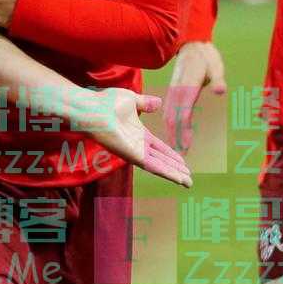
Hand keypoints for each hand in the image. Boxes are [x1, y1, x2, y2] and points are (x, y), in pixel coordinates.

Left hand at [73, 88, 191, 187]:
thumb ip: (145, 103)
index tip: (183, 162)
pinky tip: (177, 178)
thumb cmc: (106, 103)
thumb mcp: (132, 100)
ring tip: (188, 183)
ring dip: (174, 174)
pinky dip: (166, 172)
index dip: (172, 155)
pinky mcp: (132, 156)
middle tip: (189, 179)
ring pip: (159, 166)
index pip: (159, 148)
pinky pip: (153, 166)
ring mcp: (134, 152)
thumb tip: (159, 102)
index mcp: (138, 134)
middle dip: (175, 169)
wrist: (93, 108)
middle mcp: (137, 146)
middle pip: (161, 160)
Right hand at [163, 41, 227, 152]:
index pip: (184, 112)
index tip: (186, 146)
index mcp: (187, 86)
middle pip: (172, 118)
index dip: (184, 130)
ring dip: (171, 134)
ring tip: (176, 151)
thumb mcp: (216, 66)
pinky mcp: (172, 92)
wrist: (191, 44)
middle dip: (175, 138)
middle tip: (180, 157)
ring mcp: (173, 91)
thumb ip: (218, 79)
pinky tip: (172, 135)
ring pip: (168, 116)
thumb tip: (221, 91)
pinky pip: (168, 112)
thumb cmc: (206, 57)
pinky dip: (169, 125)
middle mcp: (177, 90)